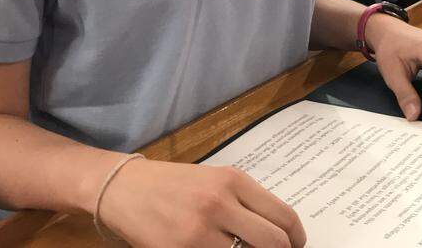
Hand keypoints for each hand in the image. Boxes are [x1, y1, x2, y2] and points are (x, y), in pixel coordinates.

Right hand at [98, 159, 305, 247]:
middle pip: (273, 243)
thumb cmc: (173, 185)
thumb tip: (277, 234)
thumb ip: (244, 203)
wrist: (124, 189)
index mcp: (233, 180)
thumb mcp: (214, 181)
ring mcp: (200, 231)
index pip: (284, 217)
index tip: (295, 247)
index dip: (296, 239)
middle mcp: (220, 203)